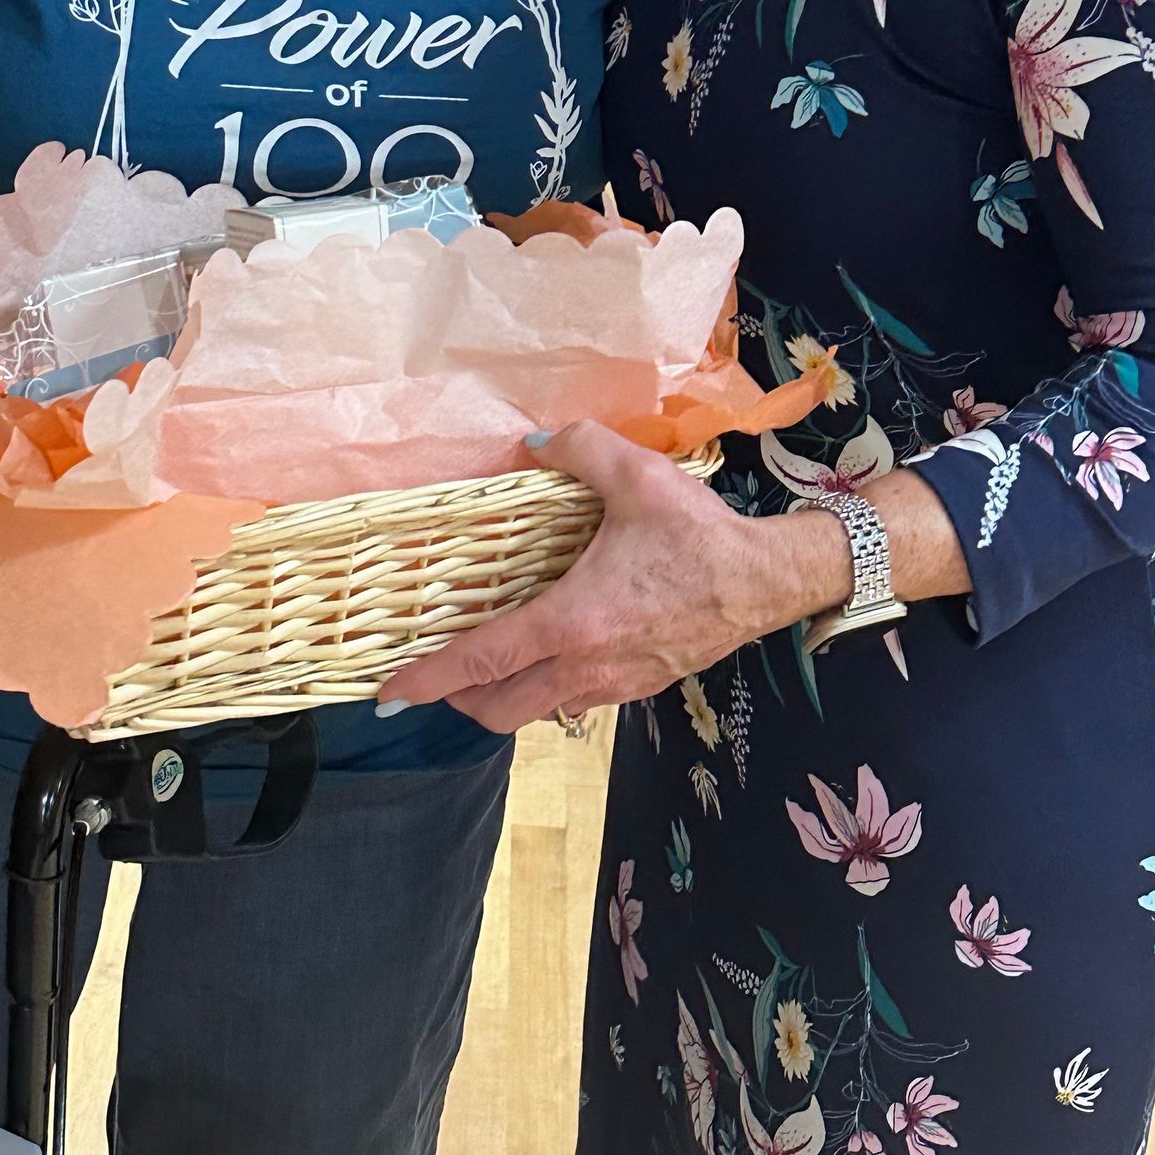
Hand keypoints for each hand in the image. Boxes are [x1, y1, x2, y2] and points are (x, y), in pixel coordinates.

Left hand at [374, 421, 849, 735]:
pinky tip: (546, 651)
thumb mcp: (636, 475)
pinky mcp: (633, 689)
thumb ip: (577, 448)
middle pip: (497, 709)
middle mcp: (584, 665)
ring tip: (483, 663)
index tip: (391, 692)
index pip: (483, 660)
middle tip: (434, 674)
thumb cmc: (698, 534)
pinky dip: (541, 689)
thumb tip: (532, 441)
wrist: (764, 582)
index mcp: (572, 620)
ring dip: (499, 697)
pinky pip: (569, 702)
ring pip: (533, 712)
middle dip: (456, 700)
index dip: (431, 677)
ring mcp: (610, 685)